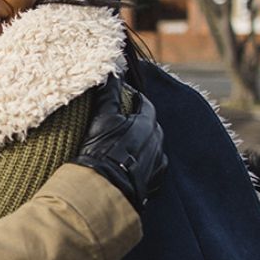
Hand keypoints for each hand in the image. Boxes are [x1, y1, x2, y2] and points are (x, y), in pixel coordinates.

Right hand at [73, 76, 166, 211]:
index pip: (145, 104)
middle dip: (141, 120)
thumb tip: (112, 71)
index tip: (125, 96)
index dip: (134, 98)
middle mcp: (157, 143)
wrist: (105, 188)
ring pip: (154, 148)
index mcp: (147, 124)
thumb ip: (109, 92)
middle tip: (125, 119)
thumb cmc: (102, 149)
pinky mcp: (152, 184)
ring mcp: (156, 165)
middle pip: (152, 125)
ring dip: (144, 143)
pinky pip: (153, 170)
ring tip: (129, 143)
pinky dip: (145, 165)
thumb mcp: (102, 116)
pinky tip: (135, 166)